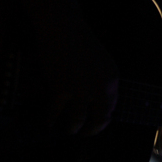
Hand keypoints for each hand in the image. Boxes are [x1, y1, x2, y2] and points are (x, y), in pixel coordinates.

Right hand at [37, 18, 118, 136]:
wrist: (63, 27)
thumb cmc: (79, 41)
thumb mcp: (101, 63)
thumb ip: (101, 83)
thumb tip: (95, 105)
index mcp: (113, 80)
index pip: (111, 110)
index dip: (102, 121)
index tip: (94, 125)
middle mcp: (100, 88)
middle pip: (98, 121)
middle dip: (89, 131)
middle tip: (82, 134)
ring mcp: (81, 90)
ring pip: (76, 121)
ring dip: (70, 128)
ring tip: (65, 130)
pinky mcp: (61, 89)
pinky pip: (55, 113)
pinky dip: (50, 120)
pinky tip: (48, 123)